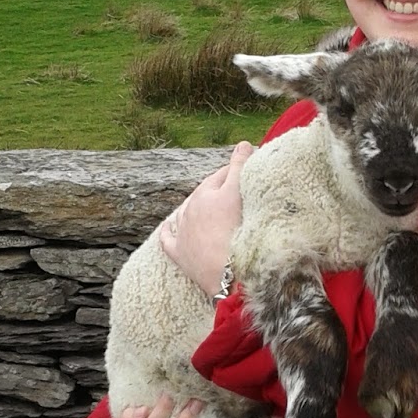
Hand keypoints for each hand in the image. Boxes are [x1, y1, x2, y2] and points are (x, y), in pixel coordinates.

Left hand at [158, 141, 255, 295]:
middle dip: (219, 190)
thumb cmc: (237, 231)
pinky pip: (168, 239)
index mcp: (205, 194)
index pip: (223, 175)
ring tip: (210, 209)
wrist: (229, 274)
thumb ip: (241, 167)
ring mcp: (182, 233)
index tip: (250, 172)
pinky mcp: (179, 255)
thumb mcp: (240, 195)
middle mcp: (189, 210)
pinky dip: (168, 232)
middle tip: (237, 192)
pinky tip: (168, 227)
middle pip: (205, 194)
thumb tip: (244, 143)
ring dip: (196, 209)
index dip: (237, 172)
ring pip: (185, 214)